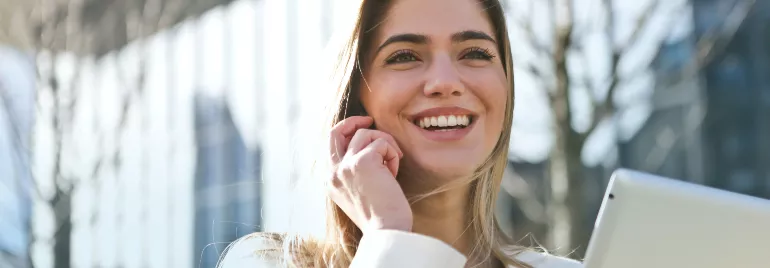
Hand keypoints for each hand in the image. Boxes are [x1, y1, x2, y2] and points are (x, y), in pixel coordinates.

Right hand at [327, 116, 412, 232]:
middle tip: (370, 120)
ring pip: (365, 134)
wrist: (386, 230)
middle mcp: (333, 172)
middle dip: (353, 121)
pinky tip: (394, 172)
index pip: (331, 145)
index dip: (346, 132)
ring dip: (385, 144)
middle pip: (336, 131)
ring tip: (393, 164)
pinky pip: (382, 143)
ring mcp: (345, 166)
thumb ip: (355, 172)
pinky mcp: (363, 161)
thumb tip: (368, 147)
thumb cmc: (380, 216)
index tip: (362, 129)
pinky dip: (392, 153)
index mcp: (330, 181)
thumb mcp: (359, 192)